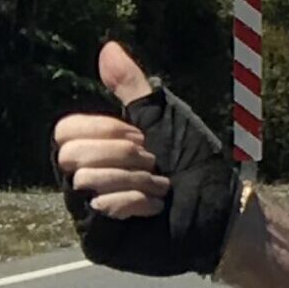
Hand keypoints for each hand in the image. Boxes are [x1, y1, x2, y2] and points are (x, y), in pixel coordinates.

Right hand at [52, 42, 240, 276]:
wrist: (224, 208)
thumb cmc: (197, 164)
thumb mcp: (164, 118)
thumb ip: (133, 87)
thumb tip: (108, 48)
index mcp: (95, 150)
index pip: (64, 131)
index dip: (105, 130)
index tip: (143, 137)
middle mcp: (85, 179)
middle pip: (68, 154)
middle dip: (123, 154)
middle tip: (155, 164)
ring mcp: (89, 211)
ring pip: (83, 181)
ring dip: (135, 180)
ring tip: (161, 189)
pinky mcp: (99, 239)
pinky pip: (97, 211)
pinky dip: (133, 202)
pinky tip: (155, 209)